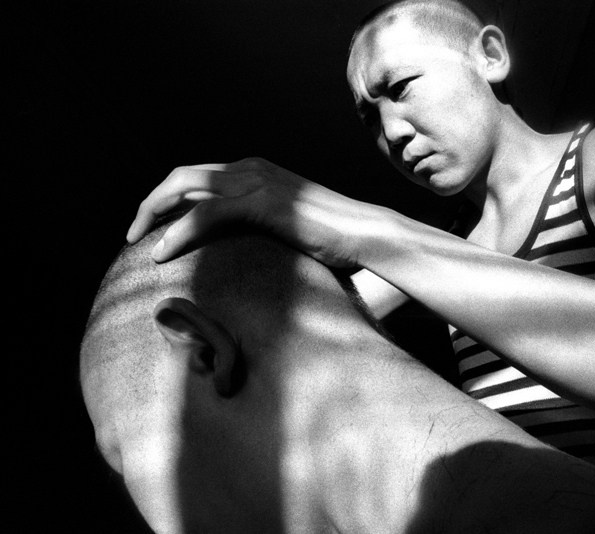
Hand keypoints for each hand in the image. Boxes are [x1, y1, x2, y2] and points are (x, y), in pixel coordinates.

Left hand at [127, 157, 376, 266]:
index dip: (168, 200)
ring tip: (136, 241)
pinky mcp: (262, 202)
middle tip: (134, 234)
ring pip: (185, 186)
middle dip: (151, 203)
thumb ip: (261, 225)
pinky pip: (205, 214)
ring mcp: (257, 181)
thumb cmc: (334, 238)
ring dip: (154, 212)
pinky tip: (162, 253)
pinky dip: (178, 232)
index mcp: (256, 172)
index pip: (198, 178)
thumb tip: (242, 250)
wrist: (366, 234)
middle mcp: (252, 169)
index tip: (153, 228)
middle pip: (182, 176)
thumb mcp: (289, 225)